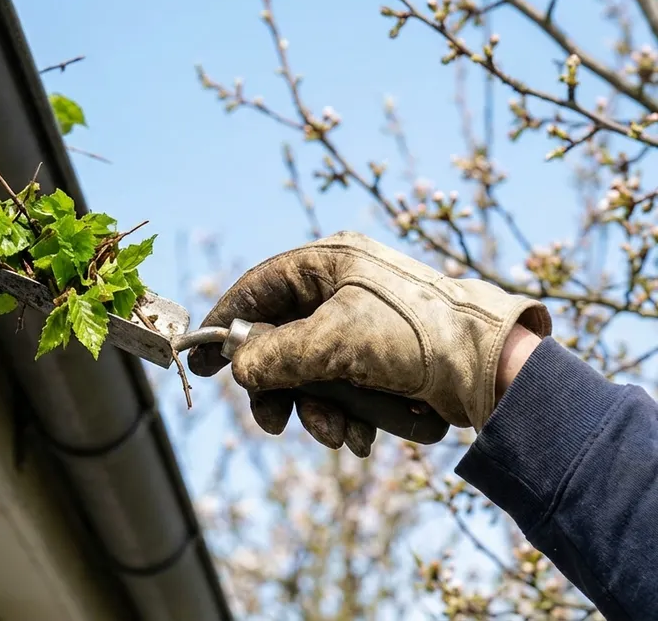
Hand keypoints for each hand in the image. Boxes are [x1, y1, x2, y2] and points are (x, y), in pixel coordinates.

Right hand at [187, 232, 550, 455]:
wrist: (497, 369)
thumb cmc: (417, 338)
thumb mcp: (336, 343)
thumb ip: (277, 355)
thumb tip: (240, 368)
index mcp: (329, 263)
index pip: (257, 288)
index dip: (225, 323)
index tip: (201, 359)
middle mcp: (343, 288)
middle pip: (280, 339)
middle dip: (279, 389)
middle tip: (274, 424)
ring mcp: (364, 323)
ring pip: (311, 372)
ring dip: (317, 410)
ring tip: (338, 435)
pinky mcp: (385, 357)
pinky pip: (344, 387)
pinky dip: (347, 415)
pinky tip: (364, 437)